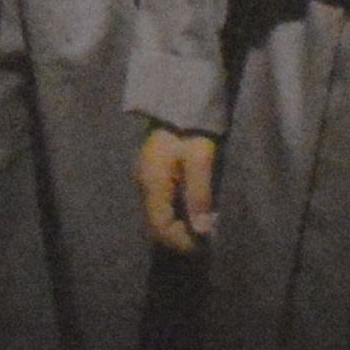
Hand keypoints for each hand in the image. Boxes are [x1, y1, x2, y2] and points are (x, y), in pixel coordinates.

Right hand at [138, 128, 217, 253]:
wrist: (179, 103)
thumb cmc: (192, 130)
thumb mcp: (201, 160)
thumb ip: (200, 195)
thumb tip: (202, 230)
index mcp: (153, 184)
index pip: (161, 227)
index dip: (181, 242)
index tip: (205, 246)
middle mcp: (144, 185)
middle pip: (155, 226)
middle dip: (179, 238)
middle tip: (206, 242)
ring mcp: (145, 180)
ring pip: (156, 217)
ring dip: (177, 228)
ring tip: (202, 229)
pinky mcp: (151, 175)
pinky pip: (159, 206)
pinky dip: (175, 216)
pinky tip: (192, 212)